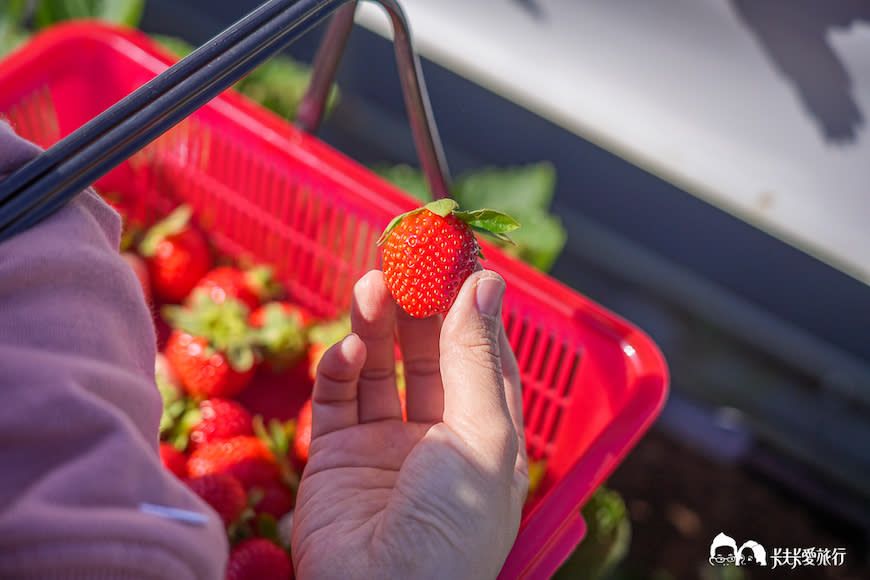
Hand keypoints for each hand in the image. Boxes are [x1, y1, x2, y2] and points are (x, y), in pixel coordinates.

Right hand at [291, 269, 527, 579]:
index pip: (482, 354)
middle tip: (406, 257)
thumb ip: (476, 358)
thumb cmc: (451, 530)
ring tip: (371, 284)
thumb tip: (486, 284)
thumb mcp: (483, 437)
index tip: (458, 256)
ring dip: (377, 324)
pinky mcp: (336, 457)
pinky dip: (340, 368)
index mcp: (487, 436)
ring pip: (380, 367)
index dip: (470, 305)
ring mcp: (385, 446)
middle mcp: (438, 437)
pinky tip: (348, 351)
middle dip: (418, 306)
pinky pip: (337, 399)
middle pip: (429, 353)